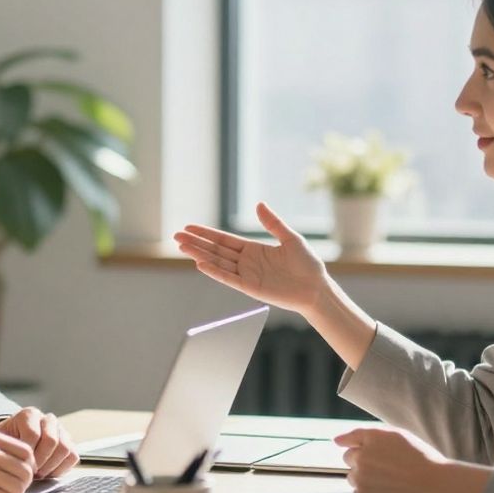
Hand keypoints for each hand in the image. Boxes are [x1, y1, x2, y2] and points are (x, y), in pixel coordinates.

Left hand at [0, 407, 79, 478]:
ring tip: (38, 474)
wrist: (13, 444)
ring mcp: (60, 430)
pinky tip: (47, 474)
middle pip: (51, 441)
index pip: (33, 435)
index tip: (19, 466)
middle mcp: (47, 419)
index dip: (26, 455)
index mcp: (28, 414)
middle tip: (30, 473)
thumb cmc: (4, 445)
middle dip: (40, 461)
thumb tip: (6, 462)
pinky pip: (72, 456)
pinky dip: (61, 468)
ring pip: (65, 448)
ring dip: (51, 466)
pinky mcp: (69, 442)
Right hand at [174, 202, 328, 313]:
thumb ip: (273, 223)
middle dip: (196, 243)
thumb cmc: (307, 264)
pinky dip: (215, 272)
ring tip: (182, 247)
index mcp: (254, 249)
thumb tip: (259, 204)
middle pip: (216, 250)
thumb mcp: (290, 238)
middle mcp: (247, 262)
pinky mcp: (251, 288)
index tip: (189, 228)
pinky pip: (229, 278)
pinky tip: (201, 264)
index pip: (224, 240)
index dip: (206, 233)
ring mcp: (247, 275)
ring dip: (200, 255)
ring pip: (218, 263)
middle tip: (176, 236)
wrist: (316, 288)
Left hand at [334, 426, 489, 492]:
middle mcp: (362, 454)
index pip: (350, 437)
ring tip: (389, 482)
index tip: (340, 443)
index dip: (347, 441)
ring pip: (353, 477)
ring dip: (365, 479)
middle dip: (362, 462)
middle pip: (349, 458)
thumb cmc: (423, 460)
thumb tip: (339, 440)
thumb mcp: (399, 436)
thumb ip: (371, 435)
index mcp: (372, 436)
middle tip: (383, 469)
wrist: (436, 484)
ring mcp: (360, 476)